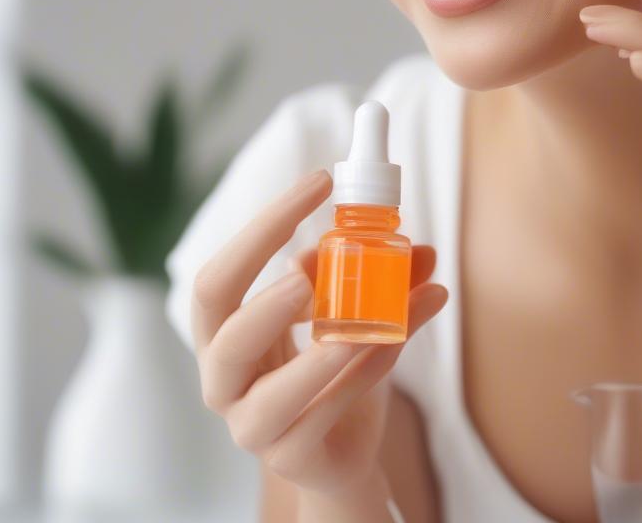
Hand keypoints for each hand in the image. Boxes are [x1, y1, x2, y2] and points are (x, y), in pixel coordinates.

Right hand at [190, 169, 448, 496]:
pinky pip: (326, 412)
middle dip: (267, 298)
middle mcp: (226, 380)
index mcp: (226, 334)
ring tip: (362, 322)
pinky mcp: (292, 458)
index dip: (261, 229)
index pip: (220, 279)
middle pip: (227, 334)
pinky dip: (363, 373)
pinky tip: (397, 338)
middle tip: (309, 268)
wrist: (343, 453)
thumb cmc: (333, 372)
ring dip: (321, 352)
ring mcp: (254, 426)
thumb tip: (422, 247)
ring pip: (272, 393)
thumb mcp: (350, 316)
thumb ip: (383, 281)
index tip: (320, 182)